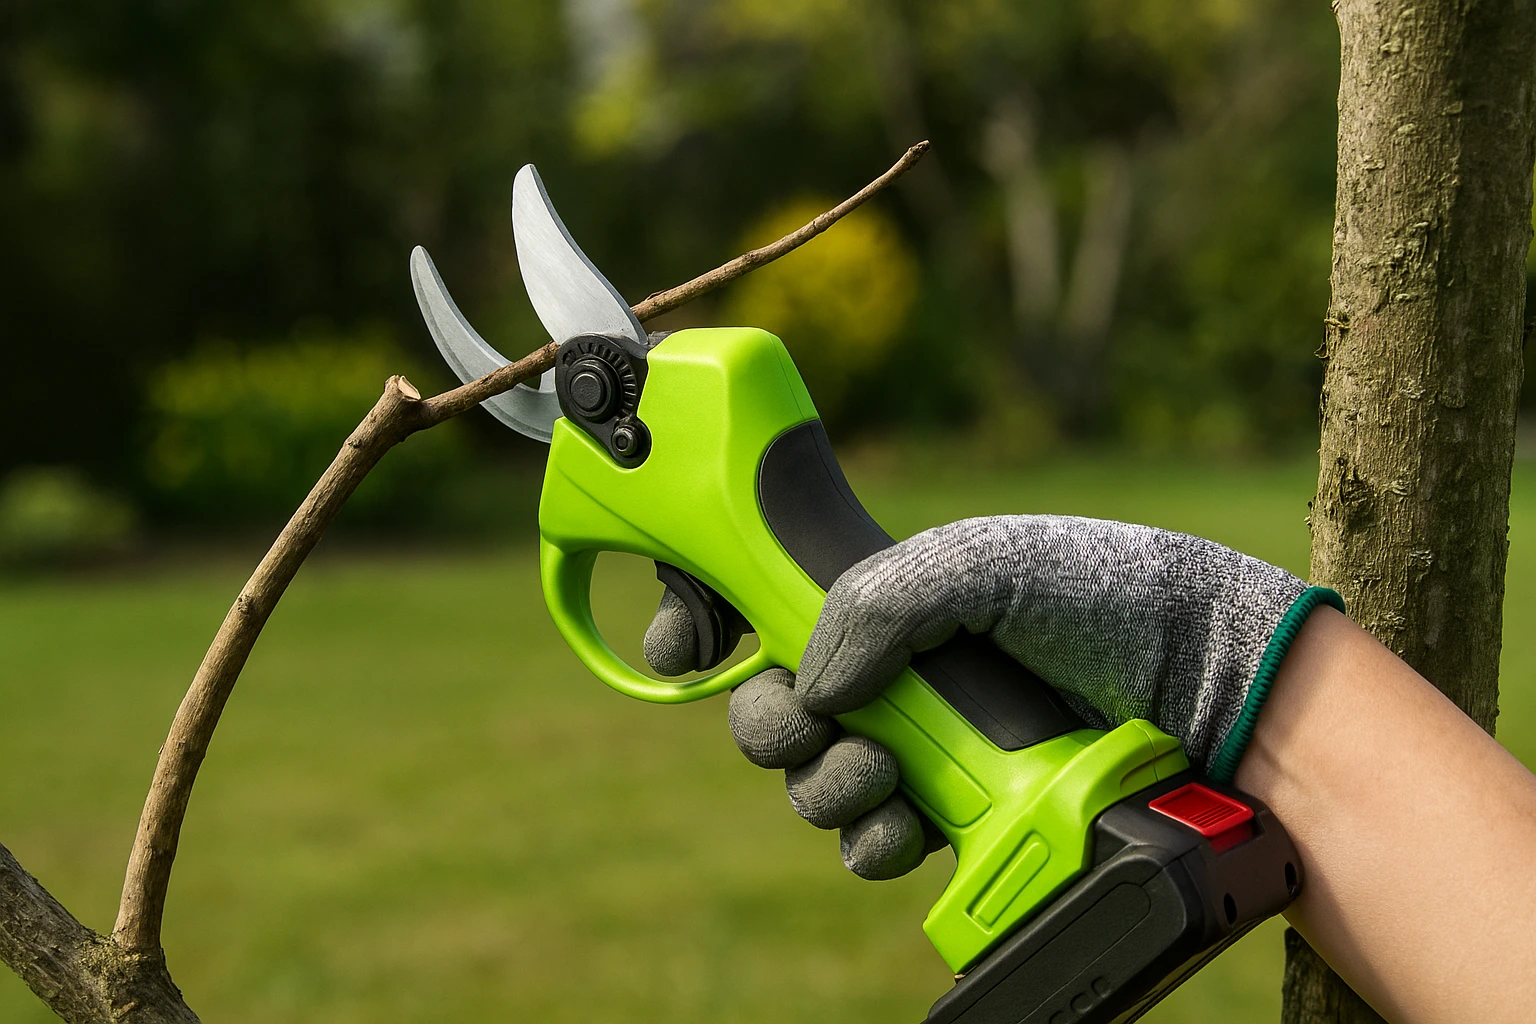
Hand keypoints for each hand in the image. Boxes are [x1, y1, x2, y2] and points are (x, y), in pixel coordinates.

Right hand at [645, 515, 1338, 879]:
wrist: (1219, 697)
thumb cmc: (1115, 600)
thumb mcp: (987, 563)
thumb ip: (875, 599)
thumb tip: (811, 681)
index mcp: (892, 597)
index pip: (765, 602)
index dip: (707, 619)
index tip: (681, 641)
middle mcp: (899, 673)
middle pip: (773, 708)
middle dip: (772, 726)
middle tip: (820, 727)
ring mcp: (926, 748)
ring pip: (814, 783)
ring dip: (826, 788)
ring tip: (888, 779)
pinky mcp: (958, 817)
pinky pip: (870, 843)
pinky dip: (872, 839)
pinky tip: (909, 826)